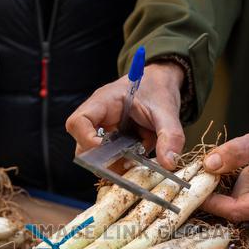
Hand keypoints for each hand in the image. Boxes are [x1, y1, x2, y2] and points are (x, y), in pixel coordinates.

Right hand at [66, 62, 184, 169]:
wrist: (161, 84)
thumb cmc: (158, 90)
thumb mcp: (167, 111)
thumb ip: (170, 136)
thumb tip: (169, 163)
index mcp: (104, 101)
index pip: (78, 122)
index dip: (87, 141)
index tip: (110, 153)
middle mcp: (98, 116)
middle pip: (82, 146)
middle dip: (105, 159)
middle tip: (129, 161)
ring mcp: (103, 129)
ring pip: (96, 156)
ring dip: (118, 162)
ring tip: (140, 154)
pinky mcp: (111, 139)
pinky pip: (110, 157)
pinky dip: (125, 161)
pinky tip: (141, 153)